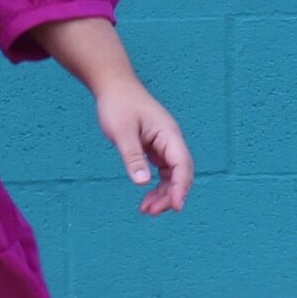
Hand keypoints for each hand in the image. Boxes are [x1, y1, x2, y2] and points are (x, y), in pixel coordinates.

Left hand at [93, 75, 191, 216]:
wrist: (113, 85)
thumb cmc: (118, 104)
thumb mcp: (122, 133)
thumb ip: (133, 157)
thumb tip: (143, 183)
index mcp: (169, 135)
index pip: (182, 166)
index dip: (181, 188)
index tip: (175, 206)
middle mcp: (171, 140)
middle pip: (181, 174)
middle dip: (170, 195)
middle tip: (150, 212)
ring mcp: (164, 144)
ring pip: (172, 175)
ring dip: (162, 193)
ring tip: (146, 210)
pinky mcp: (155, 146)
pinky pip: (162, 170)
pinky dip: (156, 184)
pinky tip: (146, 195)